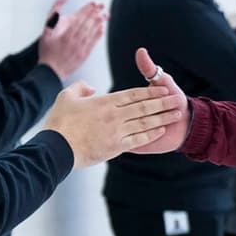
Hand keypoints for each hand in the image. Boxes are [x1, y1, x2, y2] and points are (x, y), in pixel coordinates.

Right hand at [37, 0, 107, 79]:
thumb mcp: (45, 31)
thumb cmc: (47, 50)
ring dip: (98, 23)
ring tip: (104, 15)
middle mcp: (74, 42)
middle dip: (94, 14)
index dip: (86, 11)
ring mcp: (80, 50)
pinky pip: (93, 44)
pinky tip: (102, 29)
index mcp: (65, 36)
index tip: (92, 3)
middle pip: (87, 25)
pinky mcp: (84, 56)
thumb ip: (53, 14)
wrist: (51, 71)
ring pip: (91, 34)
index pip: (79, 20)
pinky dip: (98, 36)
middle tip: (101, 6)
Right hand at [42, 80, 182, 168]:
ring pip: (145, 123)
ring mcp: (117, 132)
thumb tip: (91, 88)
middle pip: (144, 107)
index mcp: (104, 102)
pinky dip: (151, 134)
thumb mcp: (66, 97)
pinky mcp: (116, 147)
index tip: (163, 89)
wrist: (57, 148)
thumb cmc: (59, 122)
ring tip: (176, 114)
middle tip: (178, 99)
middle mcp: (114, 116)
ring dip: (162, 118)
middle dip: (163, 103)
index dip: (150, 91)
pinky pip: (138, 139)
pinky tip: (161, 130)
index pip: (133, 95)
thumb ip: (80, 88)